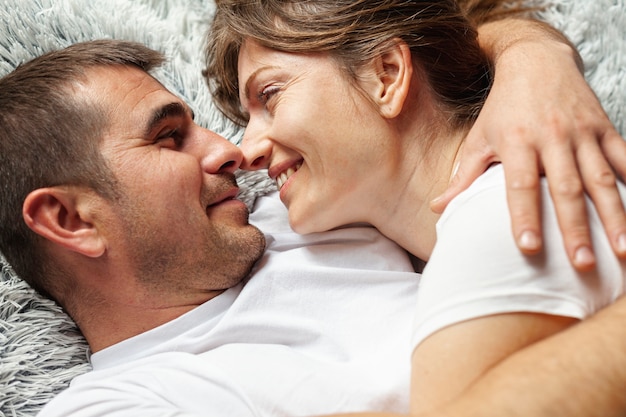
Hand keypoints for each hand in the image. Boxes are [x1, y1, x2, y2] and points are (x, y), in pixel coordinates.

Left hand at [431, 39, 625, 270]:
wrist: (536, 60)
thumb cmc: (503, 108)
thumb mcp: (479, 138)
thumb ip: (463, 176)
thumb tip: (438, 207)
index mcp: (517, 142)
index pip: (520, 185)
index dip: (524, 215)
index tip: (529, 247)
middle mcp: (552, 137)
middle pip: (566, 188)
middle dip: (575, 228)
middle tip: (581, 264)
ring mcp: (582, 133)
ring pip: (602, 179)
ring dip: (615, 216)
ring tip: (622, 250)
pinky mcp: (604, 128)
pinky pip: (624, 157)